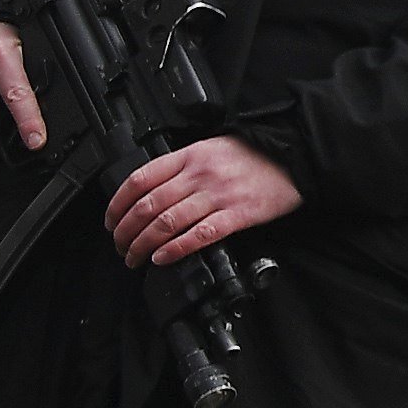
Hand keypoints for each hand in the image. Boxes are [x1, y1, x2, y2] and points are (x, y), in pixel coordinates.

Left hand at [105, 138, 300, 268]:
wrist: (296, 154)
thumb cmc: (255, 155)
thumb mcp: (212, 148)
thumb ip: (182, 168)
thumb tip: (149, 195)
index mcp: (191, 155)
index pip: (139, 180)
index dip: (117, 206)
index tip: (111, 223)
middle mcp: (201, 174)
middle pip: (148, 207)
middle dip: (125, 233)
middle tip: (120, 247)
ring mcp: (219, 194)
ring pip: (167, 223)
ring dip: (143, 246)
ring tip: (136, 258)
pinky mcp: (239, 214)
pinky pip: (199, 235)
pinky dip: (176, 249)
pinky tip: (163, 258)